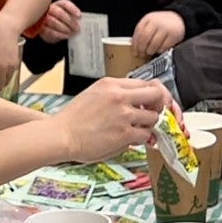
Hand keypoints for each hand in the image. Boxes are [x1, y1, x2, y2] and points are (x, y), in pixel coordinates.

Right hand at [39, 0, 80, 43]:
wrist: (48, 30)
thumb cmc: (60, 23)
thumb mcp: (66, 18)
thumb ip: (72, 17)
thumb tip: (79, 21)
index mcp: (57, 5)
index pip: (64, 3)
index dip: (72, 9)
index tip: (79, 16)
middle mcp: (49, 9)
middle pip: (58, 12)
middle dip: (69, 21)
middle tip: (77, 28)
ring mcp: (43, 18)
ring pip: (53, 21)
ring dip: (64, 28)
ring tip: (71, 33)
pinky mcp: (40, 28)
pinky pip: (49, 31)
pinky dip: (58, 34)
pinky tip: (65, 36)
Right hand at [54, 78, 169, 162]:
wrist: (61, 135)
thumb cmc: (73, 118)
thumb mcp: (94, 94)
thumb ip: (115, 94)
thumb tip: (136, 100)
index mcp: (111, 83)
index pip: (146, 82)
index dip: (154, 94)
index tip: (155, 102)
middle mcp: (119, 96)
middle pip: (156, 95)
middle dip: (160, 106)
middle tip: (155, 114)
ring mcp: (123, 114)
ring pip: (153, 117)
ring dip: (148, 125)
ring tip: (137, 130)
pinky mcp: (124, 133)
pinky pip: (145, 135)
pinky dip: (141, 139)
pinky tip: (130, 140)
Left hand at [132, 11, 183, 57]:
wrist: (179, 18)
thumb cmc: (162, 22)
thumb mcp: (151, 22)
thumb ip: (143, 30)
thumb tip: (134, 45)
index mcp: (149, 18)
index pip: (139, 31)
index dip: (135, 43)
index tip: (134, 50)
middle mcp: (157, 22)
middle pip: (145, 38)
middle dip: (141, 48)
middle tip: (140, 54)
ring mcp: (166, 29)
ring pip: (154, 44)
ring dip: (150, 51)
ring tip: (149, 52)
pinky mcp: (174, 36)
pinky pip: (164, 47)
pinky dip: (159, 50)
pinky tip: (158, 50)